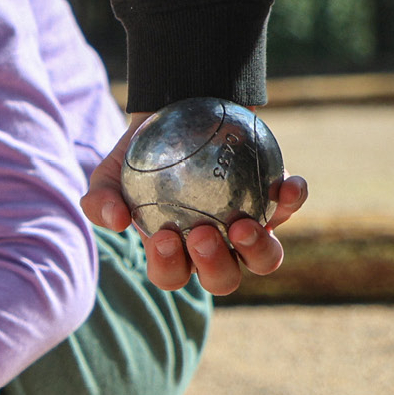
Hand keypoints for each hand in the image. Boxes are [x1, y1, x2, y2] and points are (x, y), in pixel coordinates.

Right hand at [82, 117, 308, 295]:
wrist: (179, 115)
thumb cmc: (140, 155)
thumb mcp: (109, 174)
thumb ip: (101, 200)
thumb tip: (116, 221)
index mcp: (175, 255)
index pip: (172, 275)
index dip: (169, 266)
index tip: (164, 235)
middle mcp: (215, 251)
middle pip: (221, 279)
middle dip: (214, 264)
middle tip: (203, 231)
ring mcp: (248, 230)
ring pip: (264, 260)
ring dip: (258, 249)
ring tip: (243, 225)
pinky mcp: (275, 202)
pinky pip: (289, 207)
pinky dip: (292, 199)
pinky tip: (287, 184)